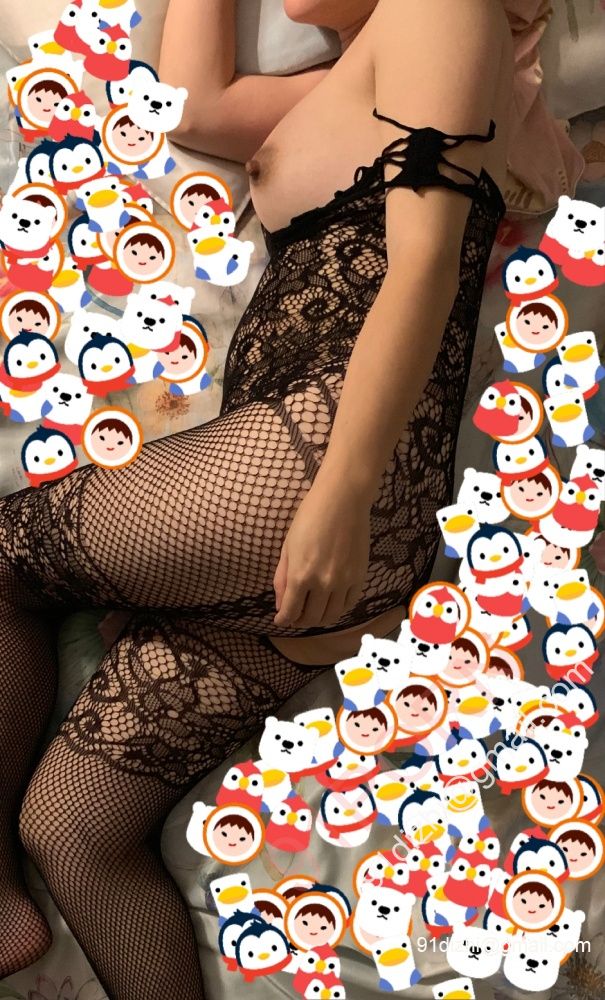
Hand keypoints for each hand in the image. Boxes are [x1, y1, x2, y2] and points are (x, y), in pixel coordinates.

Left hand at [273, 480, 370, 628]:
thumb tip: (281, 605)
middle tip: (295, 615)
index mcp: (301, 575)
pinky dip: (338, 608)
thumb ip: (283, 579)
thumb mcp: (288, 547)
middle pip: (311, 617)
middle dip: (299, 620)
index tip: (280, 620)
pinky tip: (330, 602)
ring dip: (319, 618)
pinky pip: (348, 604)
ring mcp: (344, 581)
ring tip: (312, 611)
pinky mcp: (360, 576)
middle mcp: (323, 583)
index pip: (291, 611)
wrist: (342, 500)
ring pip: (331, 615)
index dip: (284, 620)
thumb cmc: (309, 518)